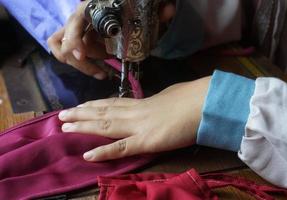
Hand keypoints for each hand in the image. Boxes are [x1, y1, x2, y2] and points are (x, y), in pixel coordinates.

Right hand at [47, 1, 175, 79]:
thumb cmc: (132, 8)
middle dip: (77, 58)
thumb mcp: (143, 9)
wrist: (127, 9)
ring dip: (83, 65)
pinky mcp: (82, 44)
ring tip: (102, 73)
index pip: (74, 20)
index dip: (73, 38)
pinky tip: (102, 72)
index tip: (82, 55)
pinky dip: (86, 67)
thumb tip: (169, 11)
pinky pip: (74, 58)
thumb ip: (157, 10)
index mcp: (92, 8)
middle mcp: (80, 20)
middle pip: (61, 40)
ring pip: (64, 52)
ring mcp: (79, 33)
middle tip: (98, 70)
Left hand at [58, 76, 210, 161]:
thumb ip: (159, 100)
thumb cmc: (191, 97)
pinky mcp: (147, 141)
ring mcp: (139, 127)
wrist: (203, 101)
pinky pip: (122, 148)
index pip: (113, 103)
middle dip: (81, 114)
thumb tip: (157, 102)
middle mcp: (135, 113)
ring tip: (65, 127)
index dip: (95, 104)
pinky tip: (88, 155)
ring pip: (105, 125)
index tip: (80, 105)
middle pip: (103, 111)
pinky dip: (104, 151)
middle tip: (61, 115)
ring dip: (84, 126)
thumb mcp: (171, 95)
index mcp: (142, 103)